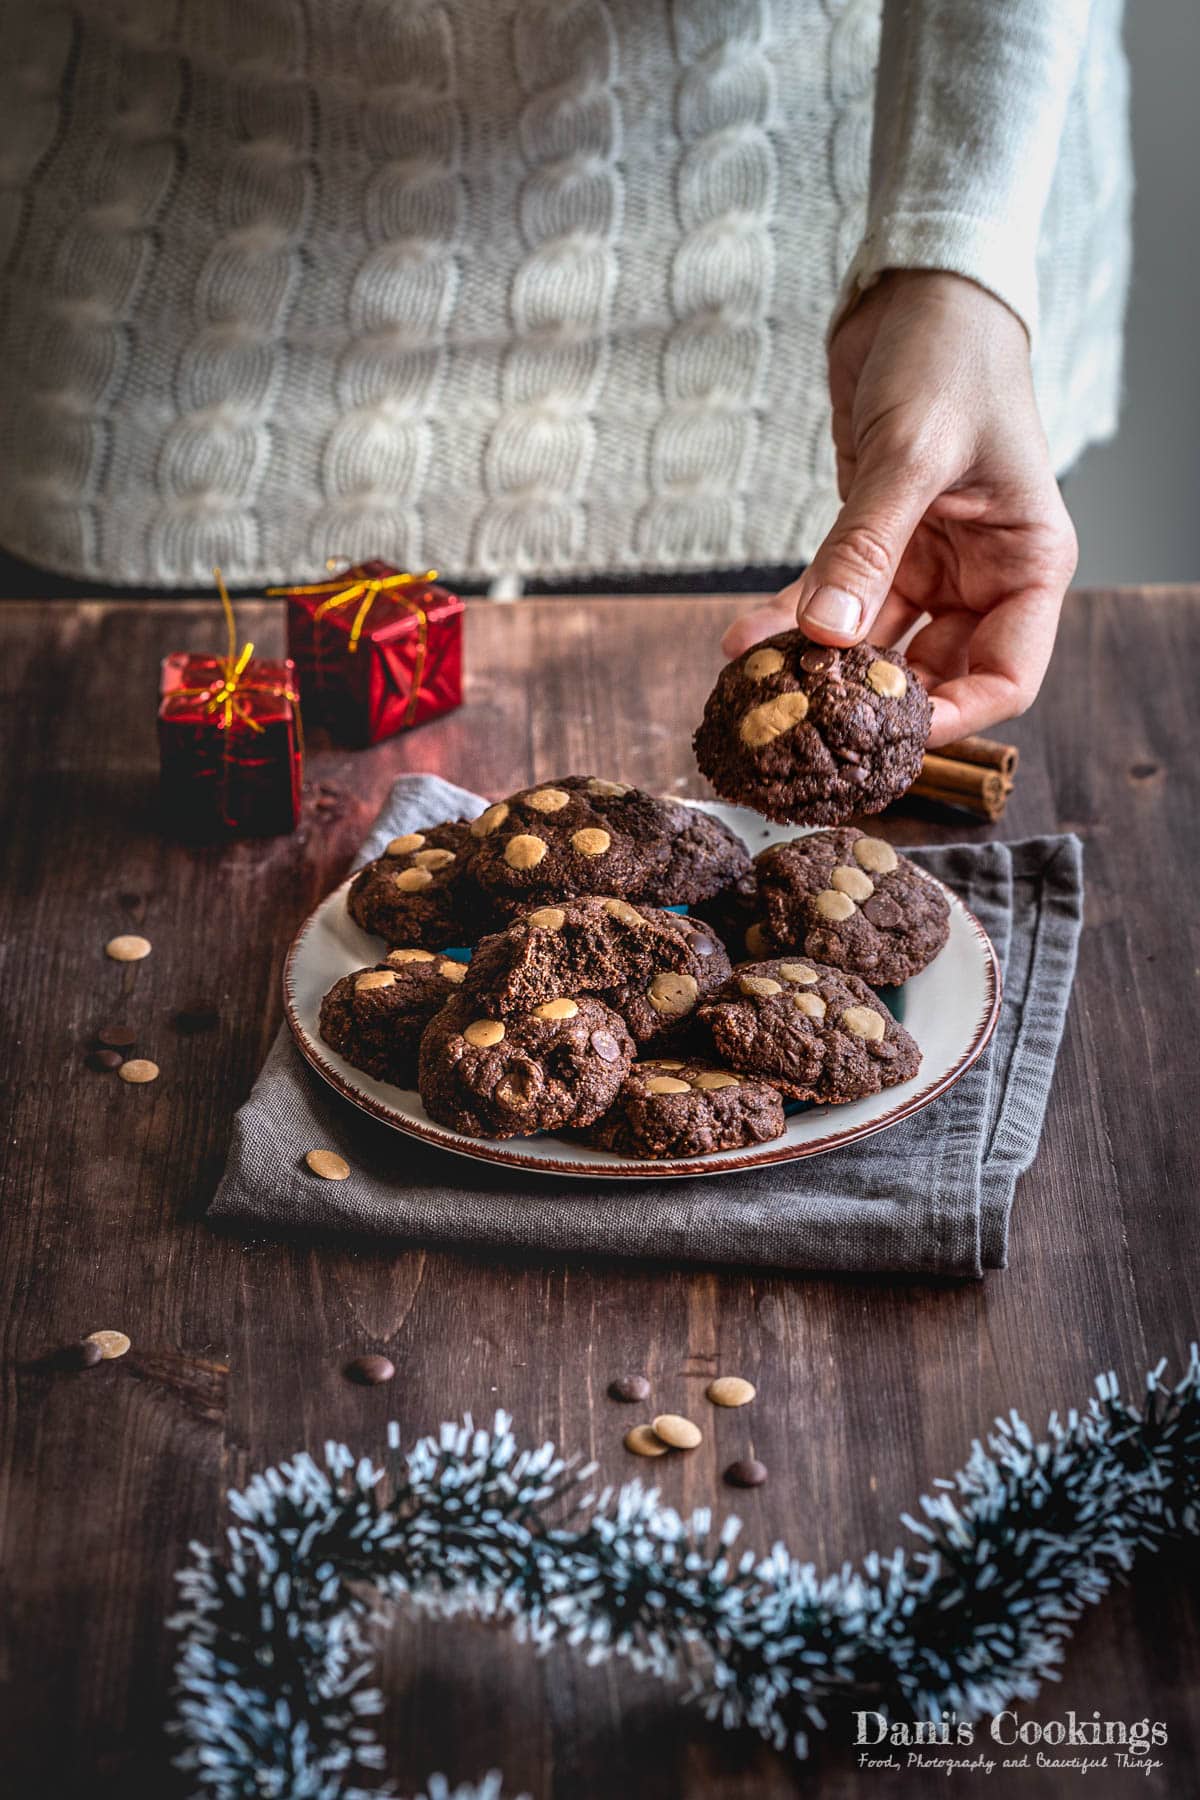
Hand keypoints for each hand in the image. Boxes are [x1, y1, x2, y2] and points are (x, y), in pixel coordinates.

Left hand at [723, 271, 1076, 746]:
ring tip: (758, 686)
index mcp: (1026, 565)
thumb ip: (866, 548)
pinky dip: (791, 621)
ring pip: (872, 644)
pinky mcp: (874, 545)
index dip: (951, 717)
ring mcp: (926, 564)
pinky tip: (744, 640)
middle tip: (805, 724)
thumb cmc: (952, 355)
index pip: (1006, 677)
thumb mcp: (913, 452)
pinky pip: (832, 602)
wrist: (918, 292)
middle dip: (869, 700)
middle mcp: (981, 576)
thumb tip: (825, 636)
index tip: (884, 735)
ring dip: (817, 666)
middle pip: (932, 673)